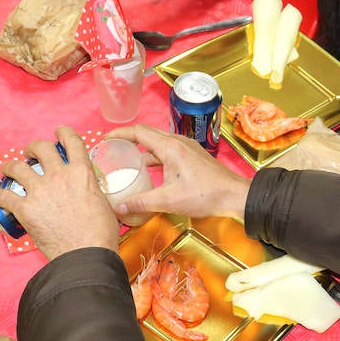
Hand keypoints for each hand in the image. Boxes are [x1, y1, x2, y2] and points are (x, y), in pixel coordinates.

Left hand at [0, 126, 119, 260]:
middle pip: (41, 148)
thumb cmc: (100, 235)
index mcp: (82, 173)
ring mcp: (40, 191)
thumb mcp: (104, 204)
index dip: (64, 133)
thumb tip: (90, 192)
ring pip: (17, 167)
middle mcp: (59, 176)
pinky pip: (4, 196)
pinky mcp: (25, 209)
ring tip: (8, 169)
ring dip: (10, 166)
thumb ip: (92, 192)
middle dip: (33, 147)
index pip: (72, 142)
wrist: (86, 254)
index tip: (59, 132)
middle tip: (30, 153)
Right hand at [103, 124, 250, 220]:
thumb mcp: (169, 201)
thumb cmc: (205, 195)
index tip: (106, 139)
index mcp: (170, 147)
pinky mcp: (193, 156)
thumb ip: (141, 203)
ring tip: (128, 158)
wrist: (234, 195)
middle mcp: (178, 142)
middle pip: (148, 133)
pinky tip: (151, 169)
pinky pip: (169, 149)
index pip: (139, 132)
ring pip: (159, 142)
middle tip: (113, 148)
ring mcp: (187, 148)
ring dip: (143, 147)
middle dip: (129, 138)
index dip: (120, 133)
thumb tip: (119, 208)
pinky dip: (156, 155)